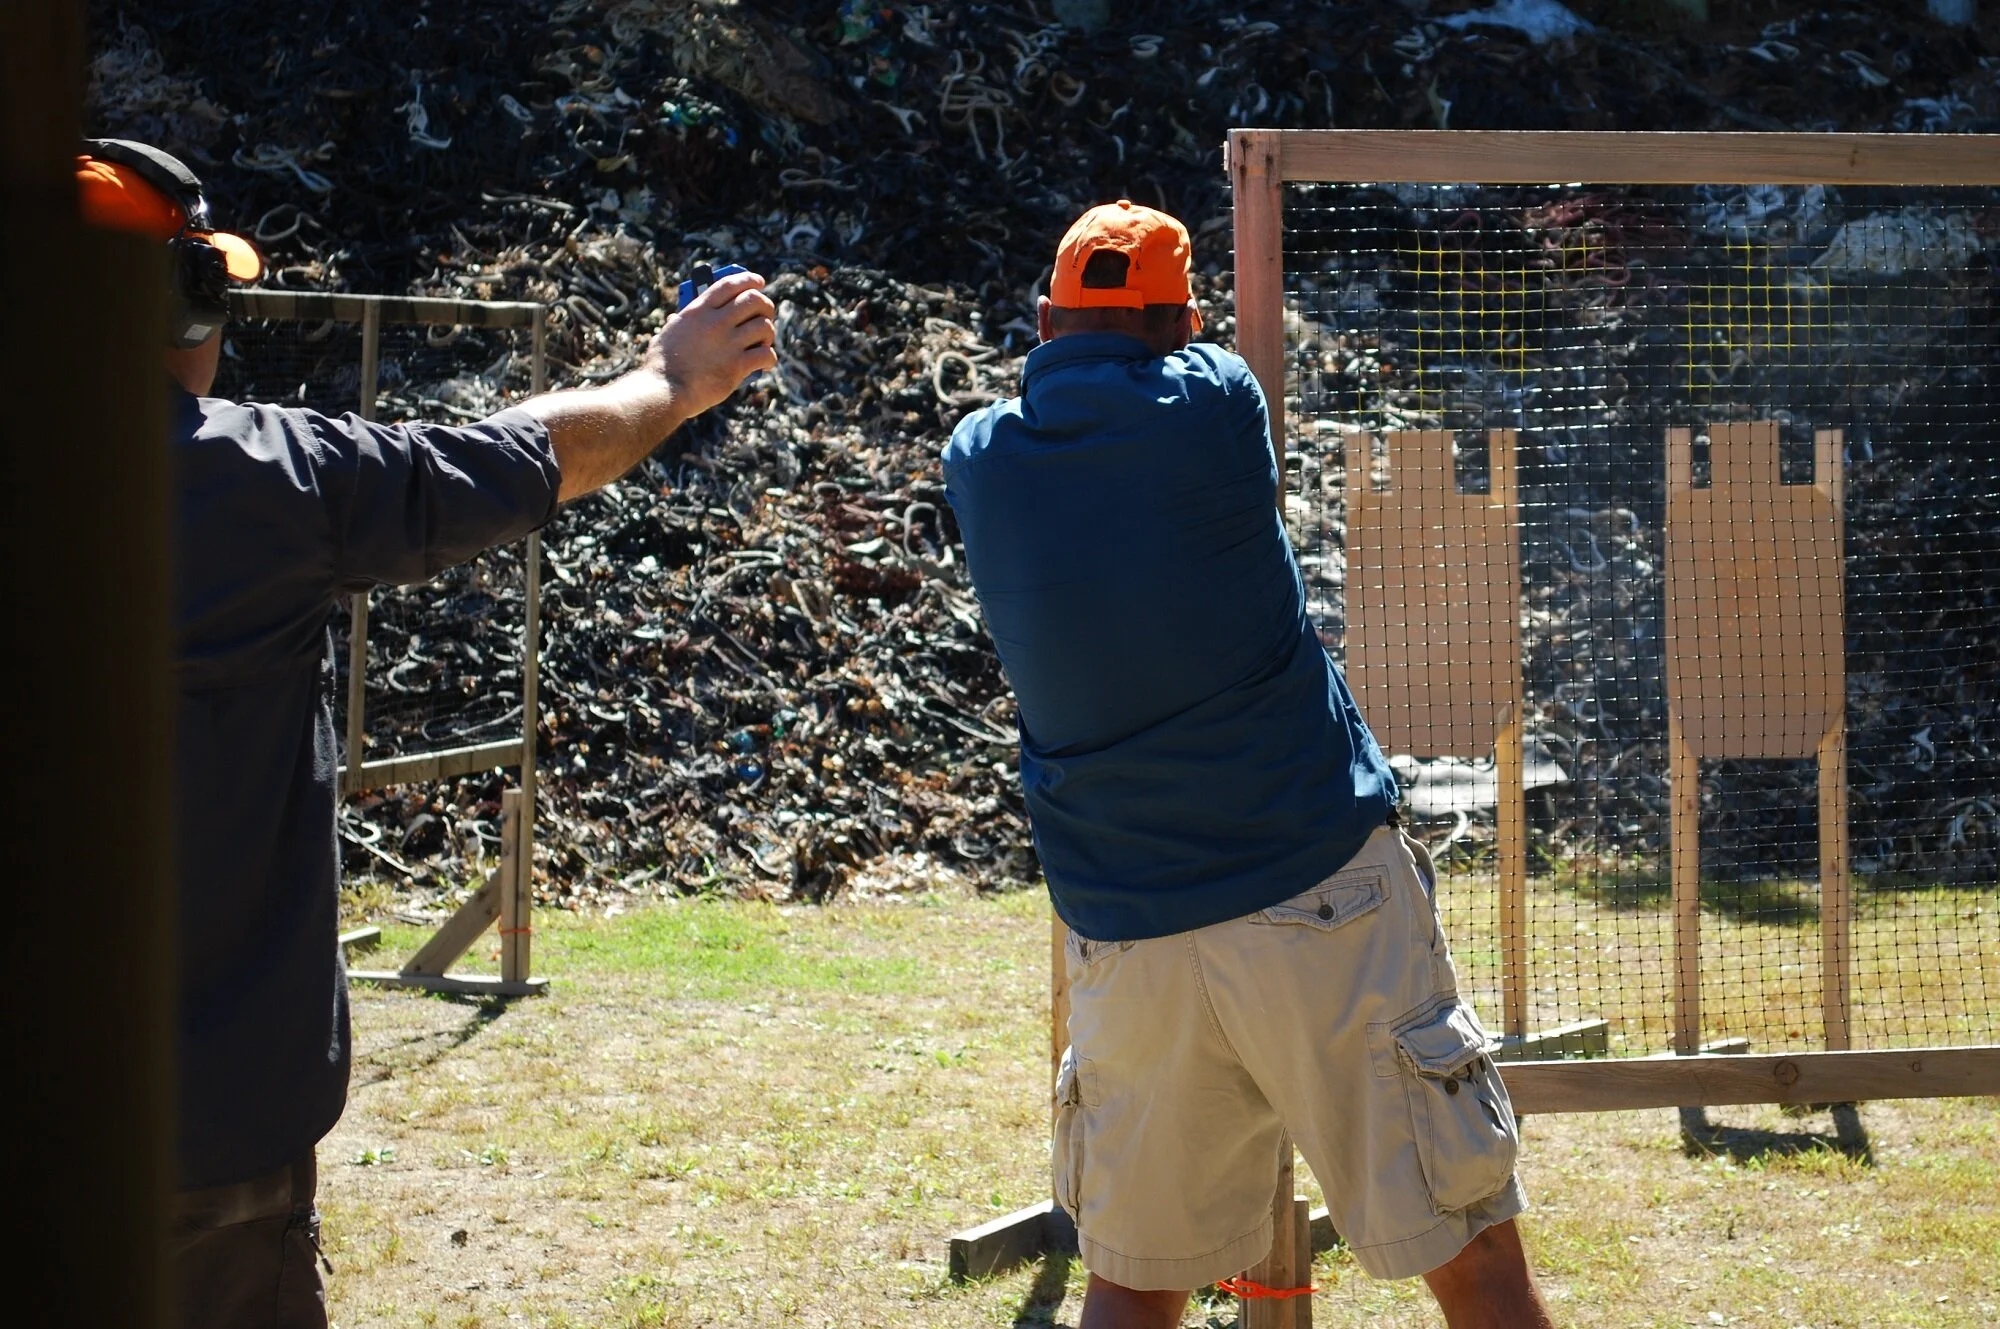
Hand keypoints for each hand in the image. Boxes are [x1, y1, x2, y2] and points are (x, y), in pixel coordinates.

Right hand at [647, 270, 777, 416]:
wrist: (665, 391)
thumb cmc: (661, 366)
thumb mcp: (667, 334)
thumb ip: (677, 323)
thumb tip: (675, 319)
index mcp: (698, 310)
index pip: (730, 284)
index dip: (749, 280)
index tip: (758, 282)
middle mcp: (716, 322)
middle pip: (753, 300)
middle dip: (765, 305)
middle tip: (765, 314)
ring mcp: (729, 343)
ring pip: (764, 326)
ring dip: (768, 333)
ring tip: (763, 341)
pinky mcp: (737, 366)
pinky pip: (766, 354)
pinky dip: (770, 358)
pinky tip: (766, 363)